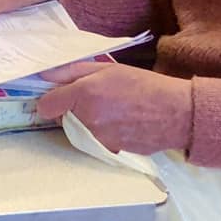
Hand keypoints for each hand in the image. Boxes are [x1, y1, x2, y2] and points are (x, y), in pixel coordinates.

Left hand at [35, 60, 195, 155]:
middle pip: (62, 118)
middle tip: (98, 99)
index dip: (51, 100)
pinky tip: (121, 124)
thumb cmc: (144, 85)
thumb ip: (72, 72)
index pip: (45, 106)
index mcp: (84, 94)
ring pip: (78, 131)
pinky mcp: (108, 151)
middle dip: (73, 109)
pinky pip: (94, 141)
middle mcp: (86, 119)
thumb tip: (44, 76)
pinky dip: (102, 134)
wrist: (177, 113)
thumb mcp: (108, 68)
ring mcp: (97, 138)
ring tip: (114, 111)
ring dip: (87, 122)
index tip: (61, 96)